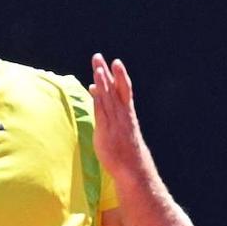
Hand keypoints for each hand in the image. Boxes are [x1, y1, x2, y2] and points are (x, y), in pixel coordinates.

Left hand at [89, 53, 150, 180]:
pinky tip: (94, 87)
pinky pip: (103, 110)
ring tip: (97, 67)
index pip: (124, 90)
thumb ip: (110, 113)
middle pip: (115, 89)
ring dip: (103, 81)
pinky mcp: (107, 130)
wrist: (132, 169)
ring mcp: (116, 122)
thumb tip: (99, 96)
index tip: (115, 62)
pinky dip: (99, 98)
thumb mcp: (119, 130)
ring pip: (109, 97)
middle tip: (99, 57)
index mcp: (127, 114)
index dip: (120, 76)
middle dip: (107, 72)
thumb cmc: (125, 150)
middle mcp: (123, 115)